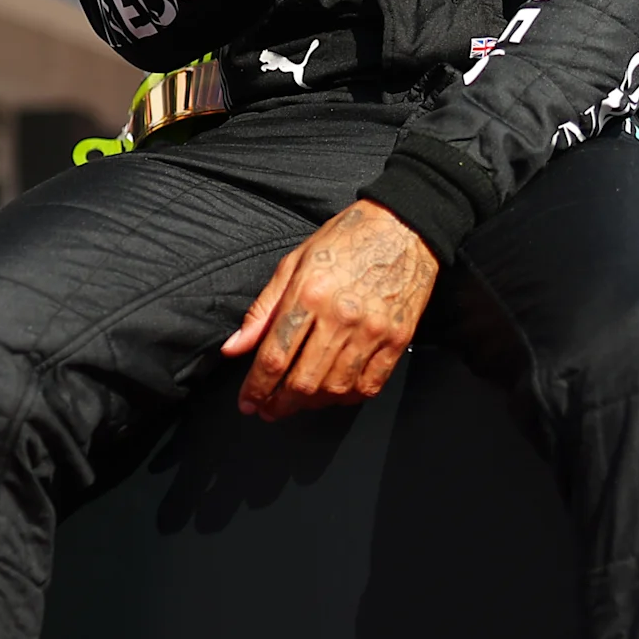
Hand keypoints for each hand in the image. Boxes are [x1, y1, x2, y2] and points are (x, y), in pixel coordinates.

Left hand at [222, 199, 439, 418]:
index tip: (247, 402)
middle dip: (279, 404)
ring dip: (311, 405)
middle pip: (303, 381)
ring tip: (298, 404)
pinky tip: (333, 394)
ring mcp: (373, 330)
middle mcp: (341, 316)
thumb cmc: (346, 241)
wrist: (404, 228)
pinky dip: (347, 398)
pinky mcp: (398, 339)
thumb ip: (263, 310)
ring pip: (335, 389)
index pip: (275, 356)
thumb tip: (234, 349)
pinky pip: (369, 385)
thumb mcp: (294, 263)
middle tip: (268, 410)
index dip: (256, 388)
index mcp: (309, 294)